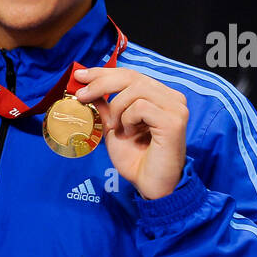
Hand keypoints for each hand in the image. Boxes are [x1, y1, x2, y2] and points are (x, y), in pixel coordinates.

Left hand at [73, 66, 188, 199]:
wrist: (149, 184)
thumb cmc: (135, 158)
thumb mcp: (114, 127)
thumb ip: (106, 106)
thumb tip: (87, 86)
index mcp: (159, 96)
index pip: (130, 74)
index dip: (103, 72)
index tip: (80, 75)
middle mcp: (172, 98)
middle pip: (132, 76)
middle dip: (101, 84)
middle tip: (82, 95)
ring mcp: (175, 108)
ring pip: (136, 90)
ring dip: (117, 109)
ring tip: (117, 128)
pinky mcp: (174, 120)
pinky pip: (141, 107)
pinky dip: (128, 119)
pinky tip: (130, 134)